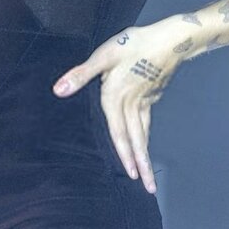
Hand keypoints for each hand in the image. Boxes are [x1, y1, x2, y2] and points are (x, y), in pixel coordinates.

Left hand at [51, 19, 184, 192]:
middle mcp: (132, 104)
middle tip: (148, 187)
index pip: (119, 133)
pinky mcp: (154, 95)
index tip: (132, 176)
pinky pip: (148, 121)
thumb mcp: (104, 56)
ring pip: (144, 133)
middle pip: (136, 140)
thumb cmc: (134, 44)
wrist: (170, 40)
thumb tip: (58, 90)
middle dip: (141, 165)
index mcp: (116, 97)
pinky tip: (145, 139)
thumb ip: (81, 74)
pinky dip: (146, 135)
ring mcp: (146, 101)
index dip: (124, 155)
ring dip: (145, 154)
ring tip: (148, 173)